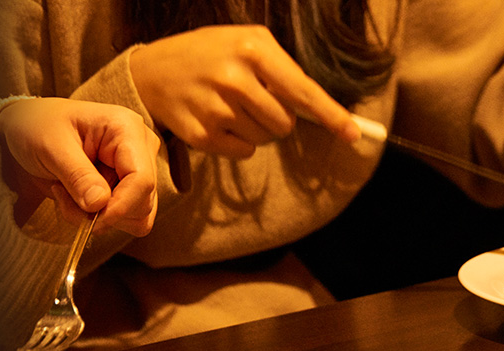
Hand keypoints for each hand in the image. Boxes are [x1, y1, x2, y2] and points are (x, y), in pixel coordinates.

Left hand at [0, 97, 160, 235]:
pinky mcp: (131, 186)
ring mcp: (139, 168)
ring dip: (100, 218)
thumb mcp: (50, 147)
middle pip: (143, 202)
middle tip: (64, 198)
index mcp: (127, 130)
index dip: (121, 207)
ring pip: (137, 216)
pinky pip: (127, 218)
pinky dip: (101, 219)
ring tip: (68, 196)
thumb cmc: (37, 125)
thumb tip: (100, 204)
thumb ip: (78, 175)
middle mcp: (142, 149)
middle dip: (104, 213)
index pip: (142, 180)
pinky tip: (78, 199)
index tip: (93, 223)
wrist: (28, 124)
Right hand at [129, 25, 360, 157]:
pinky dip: (238, 142)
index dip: (331, 115)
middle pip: (285, 124)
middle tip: (253, 100)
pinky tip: (217, 121)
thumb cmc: (209, 56)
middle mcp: (234, 78)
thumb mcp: (245, 45)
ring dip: (256, 129)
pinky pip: (244, 152)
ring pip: (265, 139)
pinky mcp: (202, 135)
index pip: (303, 91)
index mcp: (252, 49)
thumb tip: (321, 112)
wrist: (150, 72)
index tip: (354, 135)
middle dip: (277, 118)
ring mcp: (216, 108)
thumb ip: (282, 72)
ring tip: (230, 106)